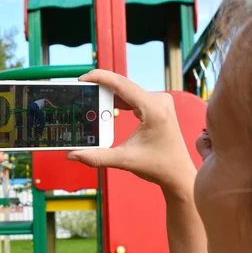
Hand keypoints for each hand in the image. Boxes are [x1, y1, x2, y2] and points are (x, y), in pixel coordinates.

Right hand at [67, 69, 195, 192]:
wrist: (178, 174)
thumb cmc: (159, 166)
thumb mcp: (125, 160)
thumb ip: (97, 157)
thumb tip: (73, 154)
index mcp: (153, 109)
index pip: (122, 85)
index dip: (100, 78)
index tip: (82, 79)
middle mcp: (159, 100)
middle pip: (123, 86)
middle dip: (100, 88)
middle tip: (80, 93)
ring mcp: (159, 101)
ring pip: (127, 91)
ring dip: (108, 95)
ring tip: (88, 100)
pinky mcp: (157, 106)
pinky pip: (133, 97)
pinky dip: (118, 101)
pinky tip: (105, 107)